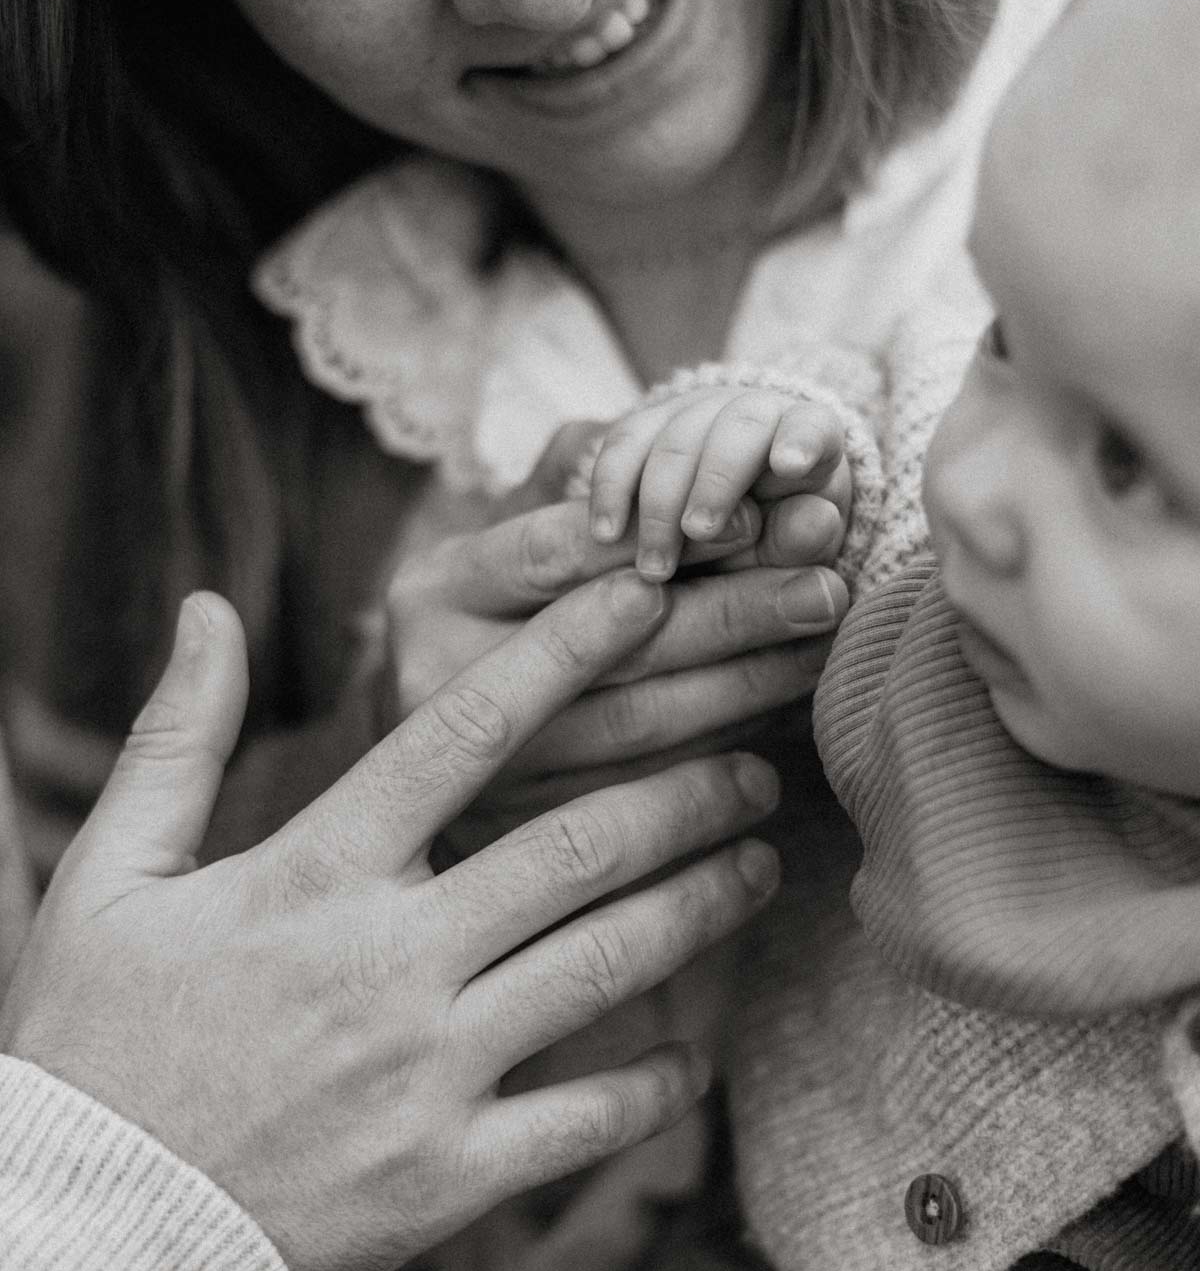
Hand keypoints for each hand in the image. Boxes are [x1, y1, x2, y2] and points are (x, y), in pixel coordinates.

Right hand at [1, 576, 781, 1270]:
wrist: (84, 1237)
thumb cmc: (91, 1046)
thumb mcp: (110, 876)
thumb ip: (177, 739)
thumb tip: (209, 608)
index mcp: (312, 874)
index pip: (462, 732)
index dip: (565, 654)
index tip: (642, 601)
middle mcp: (389, 960)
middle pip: (576, 846)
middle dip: (683, 794)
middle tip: (750, 765)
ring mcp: (428, 1071)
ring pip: (606, 963)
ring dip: (700, 904)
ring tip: (761, 865)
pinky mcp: (448, 1176)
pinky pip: (587, 1121)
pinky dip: (656, 1084)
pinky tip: (695, 1055)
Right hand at [386, 494, 846, 850]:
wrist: (421, 765)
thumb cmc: (498, 621)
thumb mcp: (511, 539)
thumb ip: (574, 483)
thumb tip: (651, 431)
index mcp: (436, 591)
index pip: (552, 552)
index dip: (659, 534)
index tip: (755, 517)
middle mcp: (439, 683)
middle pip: (607, 644)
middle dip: (732, 611)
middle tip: (825, 586)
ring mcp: (475, 771)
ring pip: (635, 729)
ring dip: (744, 690)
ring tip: (819, 652)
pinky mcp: (524, 838)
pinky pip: (643, 799)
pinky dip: (719, 766)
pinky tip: (777, 741)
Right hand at [581, 379, 851, 581]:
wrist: (723, 537)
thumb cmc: (776, 549)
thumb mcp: (794, 552)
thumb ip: (802, 538)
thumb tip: (818, 521)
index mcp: (808, 439)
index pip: (812, 427)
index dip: (801, 439)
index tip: (790, 465)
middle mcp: (752, 414)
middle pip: (736, 428)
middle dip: (715, 480)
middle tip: (698, 533)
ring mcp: (694, 414)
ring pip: (674, 439)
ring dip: (660, 502)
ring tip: (655, 566)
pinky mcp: (644, 431)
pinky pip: (623, 445)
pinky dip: (612, 488)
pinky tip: (606, 533)